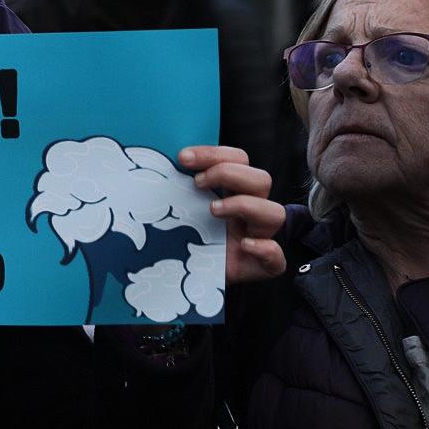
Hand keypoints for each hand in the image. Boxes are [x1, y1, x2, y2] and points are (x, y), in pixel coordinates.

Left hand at [180, 145, 286, 282]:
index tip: (183, 158)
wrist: (180, 275)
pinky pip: (277, 259)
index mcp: (232, 191)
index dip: (215, 154)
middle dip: (228, 173)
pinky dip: (265, 249)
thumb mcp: (176, 205)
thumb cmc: (179, 235)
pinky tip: (243, 246)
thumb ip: (173, 184)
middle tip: (197, 183)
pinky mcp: (258, 267)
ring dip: (245, 205)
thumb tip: (151, 162)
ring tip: (213, 211)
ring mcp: (256, 238)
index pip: (239, 159)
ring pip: (275, 213)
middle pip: (261, 179)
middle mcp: (248, 212)